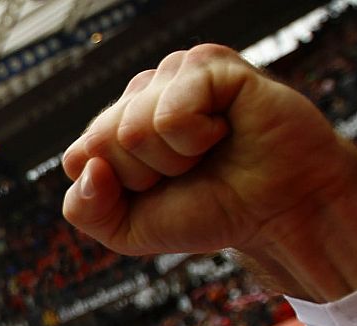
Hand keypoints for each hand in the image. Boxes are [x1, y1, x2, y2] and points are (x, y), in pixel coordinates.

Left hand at [60, 44, 356, 297]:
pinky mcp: (209, 64)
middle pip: (101, 142)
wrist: (279, 211)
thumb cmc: (210, 211)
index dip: (118, 189)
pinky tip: (225, 130)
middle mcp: (141, 94)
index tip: (159, 190)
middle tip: (190, 172)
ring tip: (209, 151)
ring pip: (133, 130)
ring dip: (174, 159)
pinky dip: (197, 139)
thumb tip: (85, 165)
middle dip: (145, 176)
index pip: (77, 156)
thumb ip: (85, 210)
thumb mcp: (129, 230)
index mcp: (117, 127)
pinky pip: (170, 114)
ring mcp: (174, 73)